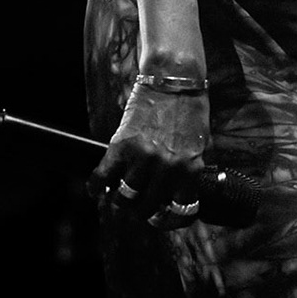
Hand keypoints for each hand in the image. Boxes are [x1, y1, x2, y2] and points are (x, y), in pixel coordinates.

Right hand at [87, 80, 209, 228]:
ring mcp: (142, 157)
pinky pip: (101, 177)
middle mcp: (167, 168)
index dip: (169, 220)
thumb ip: (192, 170)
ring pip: (123, 198)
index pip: (180, 212)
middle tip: (137, 206)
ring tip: (118, 195)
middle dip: (141, 211)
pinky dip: (95, 187)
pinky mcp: (120, 145)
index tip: (161, 217)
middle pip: (146, 208)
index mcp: (190, 169)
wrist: (174, 78)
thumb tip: (182, 195)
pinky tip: (96, 188)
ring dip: (119, 200)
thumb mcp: (201, 144)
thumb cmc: (190, 109)